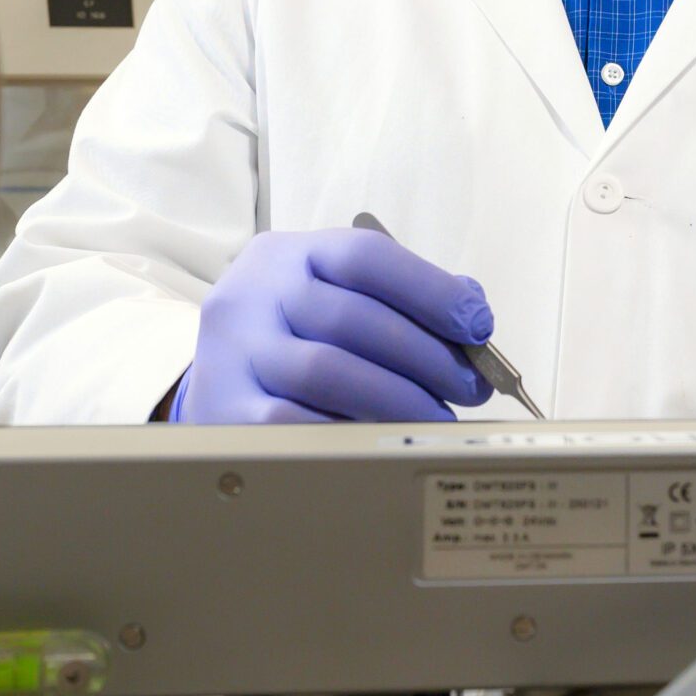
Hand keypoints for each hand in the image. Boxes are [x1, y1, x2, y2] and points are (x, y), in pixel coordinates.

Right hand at [173, 229, 494, 423]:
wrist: (219, 377)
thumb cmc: (295, 334)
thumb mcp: (335, 295)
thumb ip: (401, 297)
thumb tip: (472, 316)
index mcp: (289, 255)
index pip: (366, 257)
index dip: (431, 290)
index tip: (477, 325)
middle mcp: (254, 294)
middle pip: (353, 318)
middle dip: (427, 357)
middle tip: (469, 387)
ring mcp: (233, 352)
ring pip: (328, 372)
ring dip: (399, 400)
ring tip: (437, 418)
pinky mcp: (224, 410)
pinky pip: (297, 424)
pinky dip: (352, 432)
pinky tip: (385, 440)